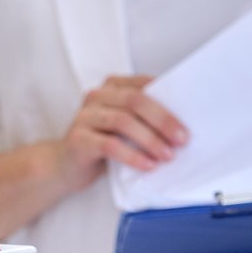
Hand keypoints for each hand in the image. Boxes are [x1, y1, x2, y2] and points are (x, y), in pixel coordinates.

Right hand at [60, 75, 188, 189]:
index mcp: (112, 87)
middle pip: (135, 101)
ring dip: (150, 140)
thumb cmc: (101, 145)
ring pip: (123, 121)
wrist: (64, 166)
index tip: (187, 123)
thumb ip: (143, 118)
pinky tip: (147, 165)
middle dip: (163, 121)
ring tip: (167, 156)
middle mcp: (96, 96)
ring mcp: (84, 116)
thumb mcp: (123, 126)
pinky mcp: (78, 139)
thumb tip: (181, 127)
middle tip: (181, 140)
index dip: (168, 102)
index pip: (144, 86)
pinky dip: (132, 156)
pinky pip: (109, 145)